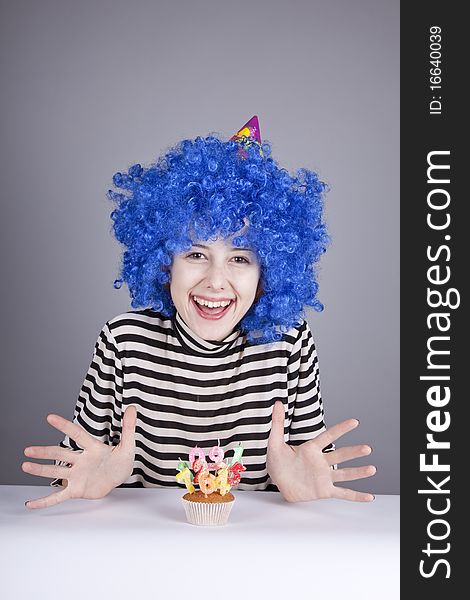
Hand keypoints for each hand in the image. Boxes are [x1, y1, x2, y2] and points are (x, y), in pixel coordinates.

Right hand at [22, 405, 136, 509]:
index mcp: (92, 448)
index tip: (50, 417)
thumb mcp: (128, 445)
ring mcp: (77, 475)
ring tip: (25, 466)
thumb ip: (128, 427)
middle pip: (61, 454)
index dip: (65, 426)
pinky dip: (44, 501)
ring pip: (56, 472)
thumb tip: (133, 408)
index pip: (77, 435)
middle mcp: (81, 460)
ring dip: (41, 470)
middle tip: (28, 449)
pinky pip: (58, 496)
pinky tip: (31, 503)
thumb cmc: (121, 460)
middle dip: (44, 452)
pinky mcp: (76, 489)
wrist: (120, 477)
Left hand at [267, 401, 375, 502]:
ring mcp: (324, 476)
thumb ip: (278, 422)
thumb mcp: (275, 442)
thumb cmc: (277, 461)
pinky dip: (356, 496)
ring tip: (372, 469)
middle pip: (340, 455)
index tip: (355, 422)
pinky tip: (368, 496)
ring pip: (344, 474)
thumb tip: (278, 403)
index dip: (341, 429)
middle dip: (353, 452)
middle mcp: (321, 462)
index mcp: (311, 449)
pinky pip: (342, 493)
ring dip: (358, 472)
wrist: (277, 481)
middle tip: (367, 448)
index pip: (328, 436)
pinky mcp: (323, 490)